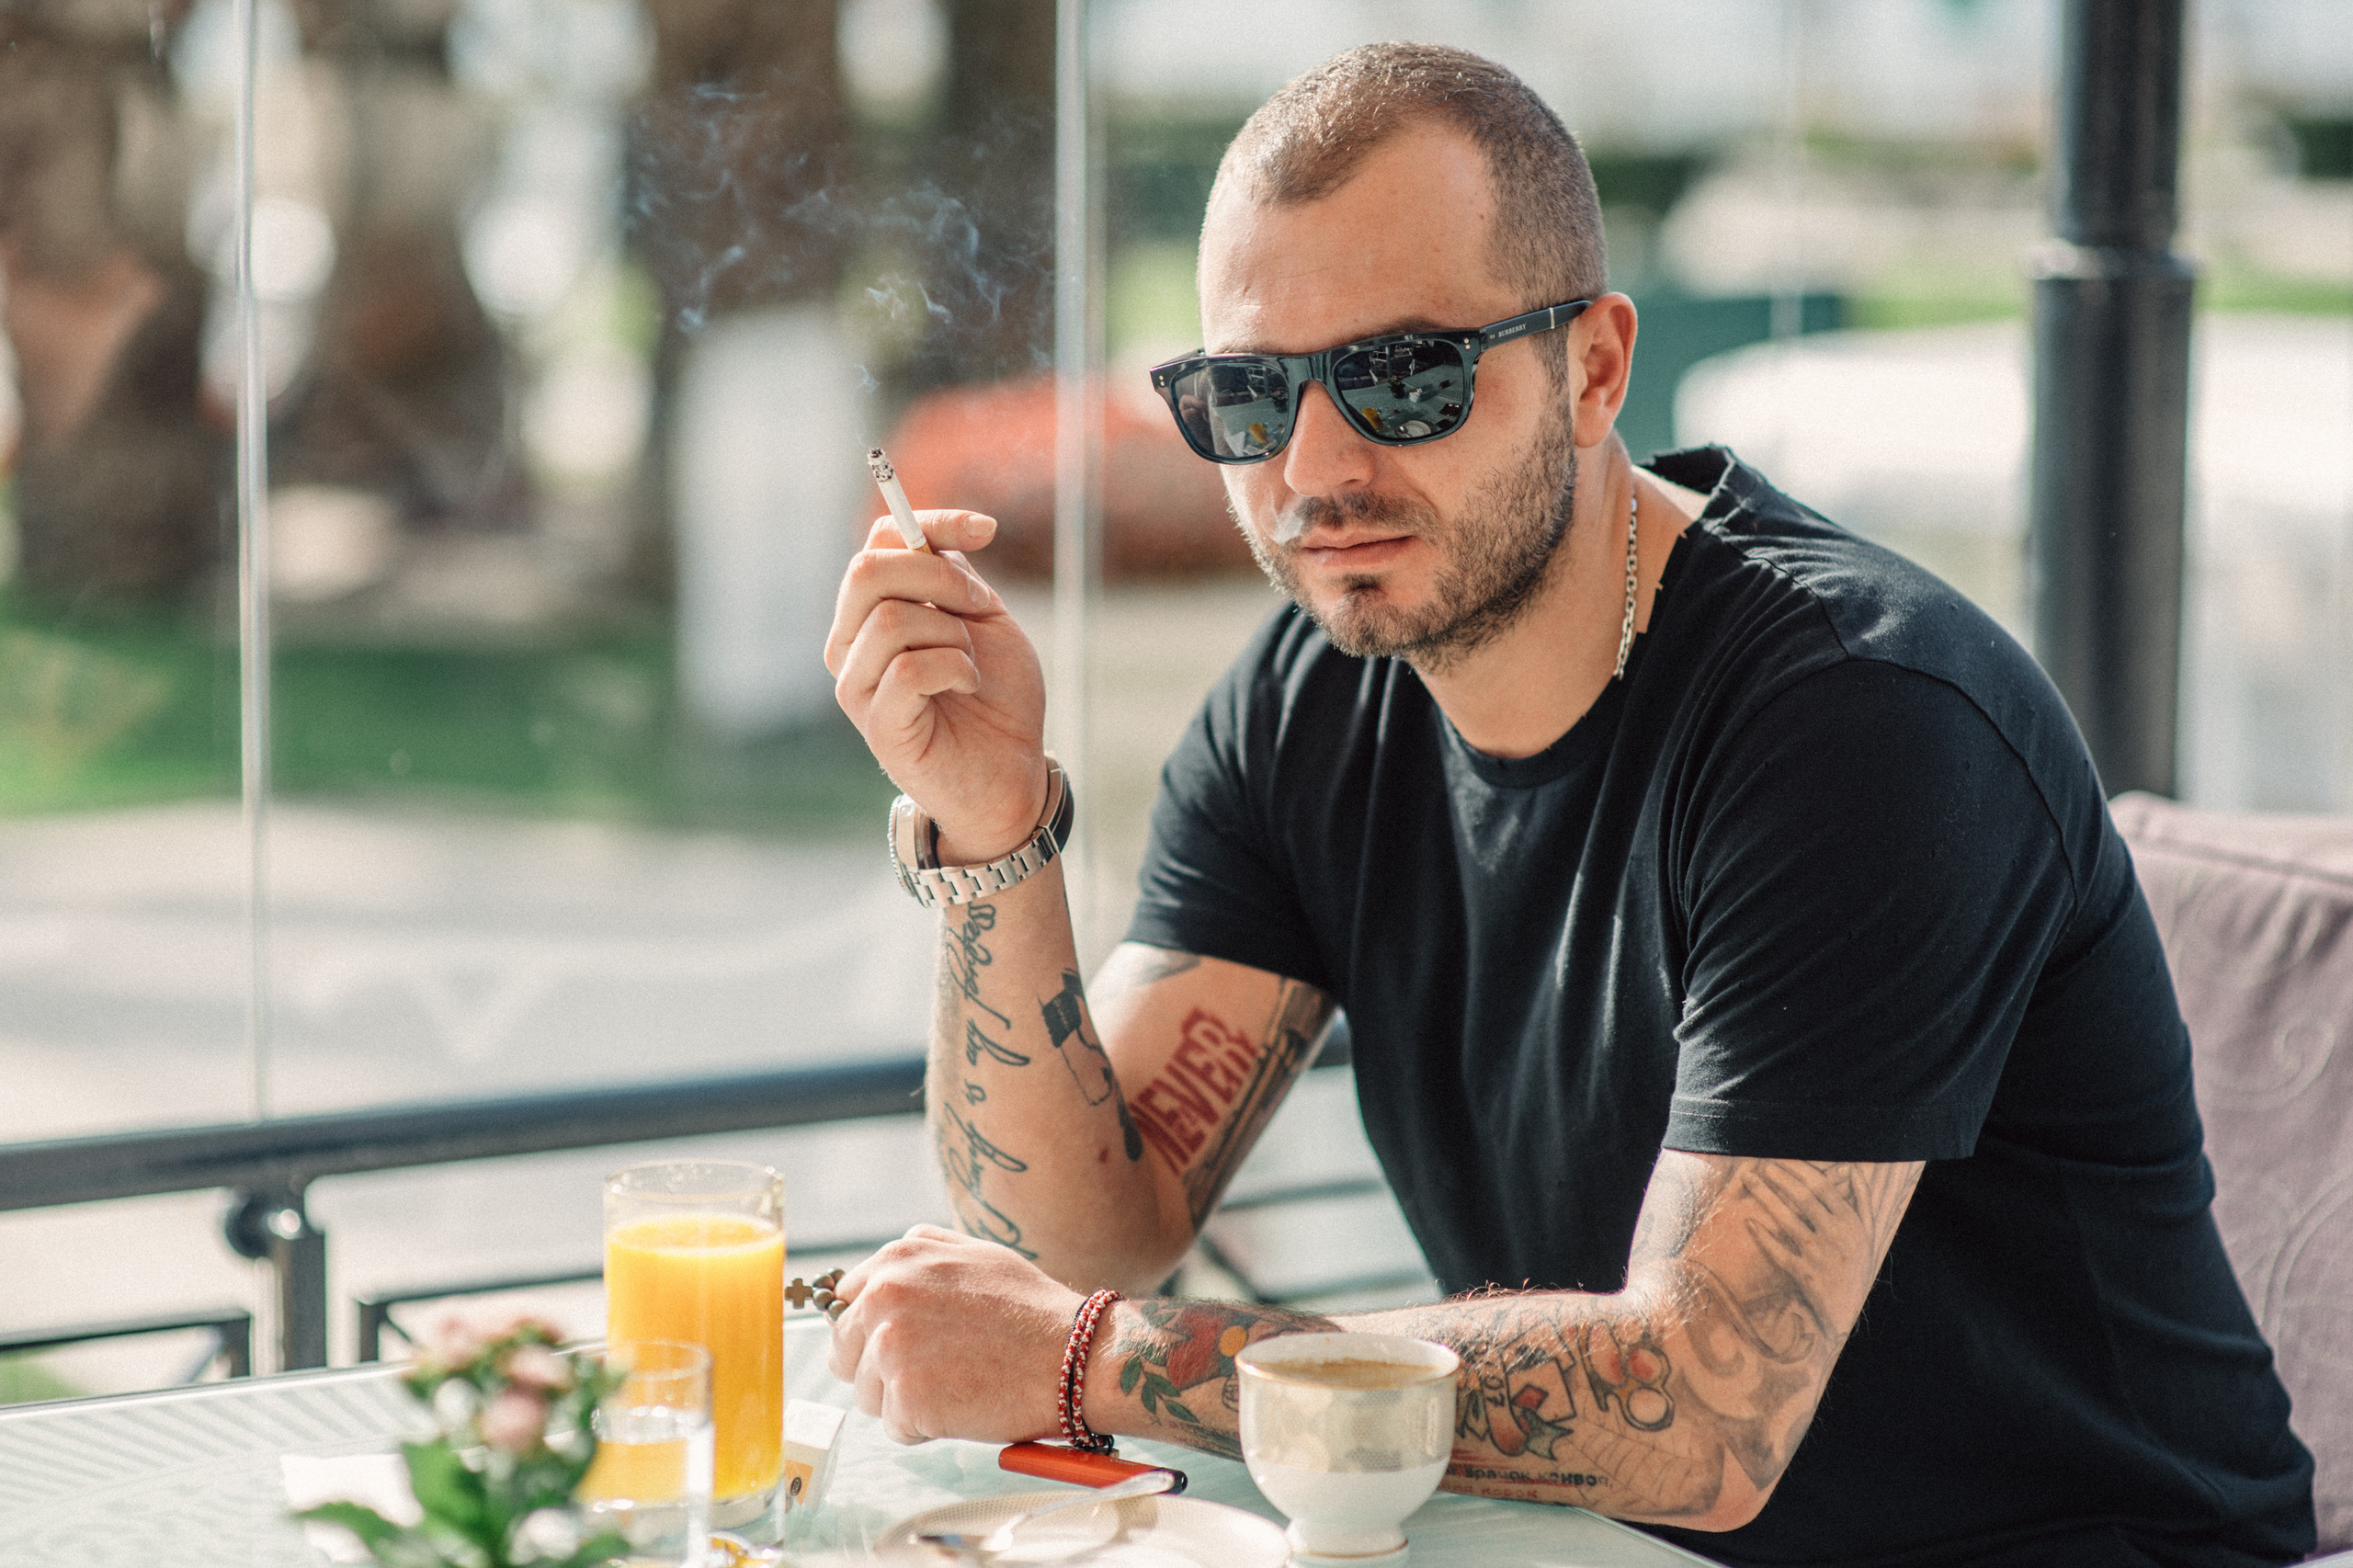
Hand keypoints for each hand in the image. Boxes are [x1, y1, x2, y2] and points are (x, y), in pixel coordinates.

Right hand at [825, 512, 1049, 859]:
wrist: (1012, 771)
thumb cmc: (996, 697)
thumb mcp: (984, 620)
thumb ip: (956, 575)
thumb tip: (950, 529)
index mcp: (873, 610)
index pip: (879, 540)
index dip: (931, 522)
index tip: (986, 530)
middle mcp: (851, 644)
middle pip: (866, 570)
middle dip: (938, 576)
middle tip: (979, 607)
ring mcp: (857, 686)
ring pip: (890, 618)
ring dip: (952, 633)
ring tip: (970, 664)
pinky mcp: (877, 724)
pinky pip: (907, 668)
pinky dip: (954, 668)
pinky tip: (967, 686)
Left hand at [825, 1225, 1078, 1445]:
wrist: (1073, 1355)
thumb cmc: (1030, 1310)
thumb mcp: (973, 1254)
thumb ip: (918, 1258)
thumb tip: (871, 1279)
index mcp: (896, 1260)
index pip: (846, 1304)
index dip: (874, 1331)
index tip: (906, 1344)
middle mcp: (884, 1297)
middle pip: (846, 1353)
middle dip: (880, 1370)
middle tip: (933, 1372)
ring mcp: (892, 1347)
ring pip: (868, 1395)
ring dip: (904, 1400)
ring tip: (956, 1384)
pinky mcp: (906, 1395)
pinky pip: (895, 1426)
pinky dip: (925, 1427)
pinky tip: (963, 1406)